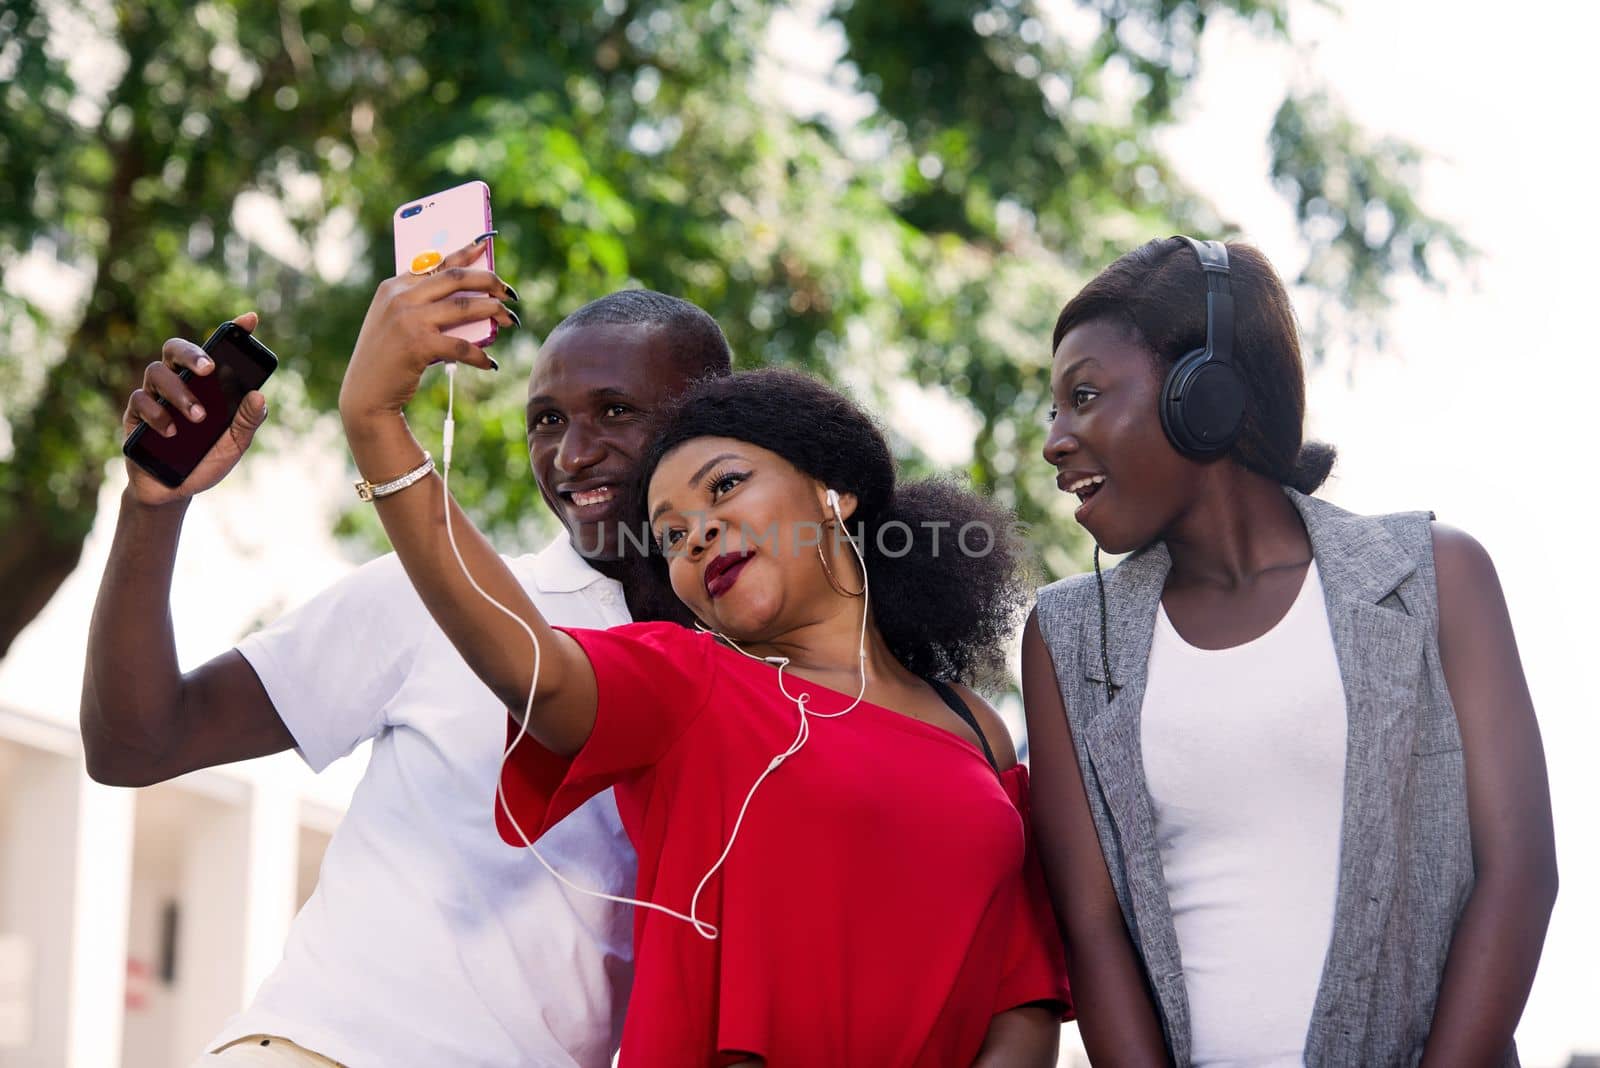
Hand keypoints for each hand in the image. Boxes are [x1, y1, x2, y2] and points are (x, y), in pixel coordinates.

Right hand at [122, 312, 268, 506]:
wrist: (173, 489)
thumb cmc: (206, 460)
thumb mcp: (234, 444)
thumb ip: (248, 421)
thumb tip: (260, 395)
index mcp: (205, 385)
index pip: (216, 350)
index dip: (232, 331)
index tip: (250, 320)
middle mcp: (178, 382)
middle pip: (175, 349)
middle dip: (192, 353)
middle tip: (209, 368)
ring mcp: (154, 396)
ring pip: (157, 372)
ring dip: (180, 392)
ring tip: (198, 417)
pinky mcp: (134, 415)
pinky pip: (140, 402)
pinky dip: (159, 415)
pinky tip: (173, 432)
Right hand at [337, 237, 517, 432]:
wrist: (365, 394)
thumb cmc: (387, 359)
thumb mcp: (396, 322)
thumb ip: (421, 304)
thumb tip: (471, 299)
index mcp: (394, 286)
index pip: (436, 262)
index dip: (464, 252)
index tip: (485, 245)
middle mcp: (400, 298)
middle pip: (456, 278)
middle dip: (489, 281)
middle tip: (510, 293)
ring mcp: (408, 320)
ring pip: (464, 307)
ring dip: (493, 312)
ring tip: (510, 320)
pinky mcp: (418, 345)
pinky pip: (461, 345)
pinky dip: (480, 356)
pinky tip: (491, 363)